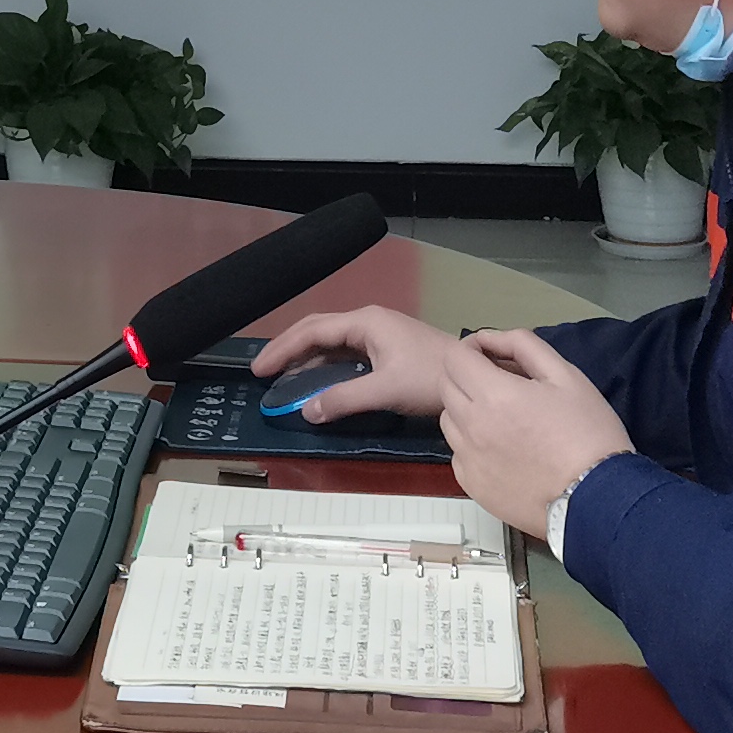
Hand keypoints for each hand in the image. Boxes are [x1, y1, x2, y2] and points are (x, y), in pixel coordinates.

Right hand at [251, 305, 452, 419]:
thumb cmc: (430, 378)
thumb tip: (306, 411)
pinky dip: (326, 363)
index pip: (313, 331)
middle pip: (318, 330)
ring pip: (332, 341)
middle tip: (264, 371)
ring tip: (283, 376)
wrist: (472, 378)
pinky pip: (346, 352)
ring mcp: (379, 333)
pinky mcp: (387, 348)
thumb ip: (344, 399)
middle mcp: (368, 322)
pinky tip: (317, 379)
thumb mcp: (385, 390)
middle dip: (289, 348)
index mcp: (365, 323)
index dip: (283, 349)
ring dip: (307, 356)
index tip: (260, 369)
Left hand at [438, 328, 632, 538]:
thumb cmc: (588, 433)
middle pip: (446, 386)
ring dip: (466, 410)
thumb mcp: (566, 375)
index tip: (490, 356)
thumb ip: (523, 346)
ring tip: (502, 418)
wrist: (598, 499)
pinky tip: (501, 449)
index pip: (454, 358)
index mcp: (494, 395)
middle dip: (467, 375)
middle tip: (499, 384)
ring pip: (448, 420)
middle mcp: (472, 426)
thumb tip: (489, 339)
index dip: (471, 350)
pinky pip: (458, 453)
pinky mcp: (472, 486)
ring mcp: (469, 459)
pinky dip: (471, 444)